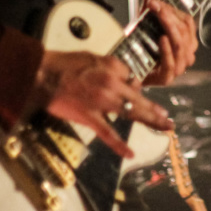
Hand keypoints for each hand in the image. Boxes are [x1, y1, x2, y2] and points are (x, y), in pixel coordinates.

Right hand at [38, 50, 172, 157]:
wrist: (43, 76)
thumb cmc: (64, 64)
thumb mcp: (91, 56)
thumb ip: (109, 65)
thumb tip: (122, 76)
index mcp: (112, 68)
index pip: (132, 78)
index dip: (132, 85)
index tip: (131, 90)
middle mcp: (112, 85)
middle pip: (139, 98)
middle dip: (155, 108)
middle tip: (167, 117)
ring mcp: (102, 103)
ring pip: (131, 113)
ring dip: (151, 120)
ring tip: (165, 127)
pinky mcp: (90, 117)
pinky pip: (107, 133)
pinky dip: (119, 145)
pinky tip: (131, 154)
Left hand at [138, 0, 197, 85]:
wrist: (124, 63)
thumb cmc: (139, 41)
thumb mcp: (146, 16)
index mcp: (187, 38)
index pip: (187, 22)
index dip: (171, 11)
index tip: (154, 2)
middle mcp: (187, 53)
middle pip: (184, 32)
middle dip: (169, 17)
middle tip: (154, 6)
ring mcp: (178, 66)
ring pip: (180, 46)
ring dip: (169, 29)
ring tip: (159, 17)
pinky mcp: (167, 78)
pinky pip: (171, 64)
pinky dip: (166, 50)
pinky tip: (160, 39)